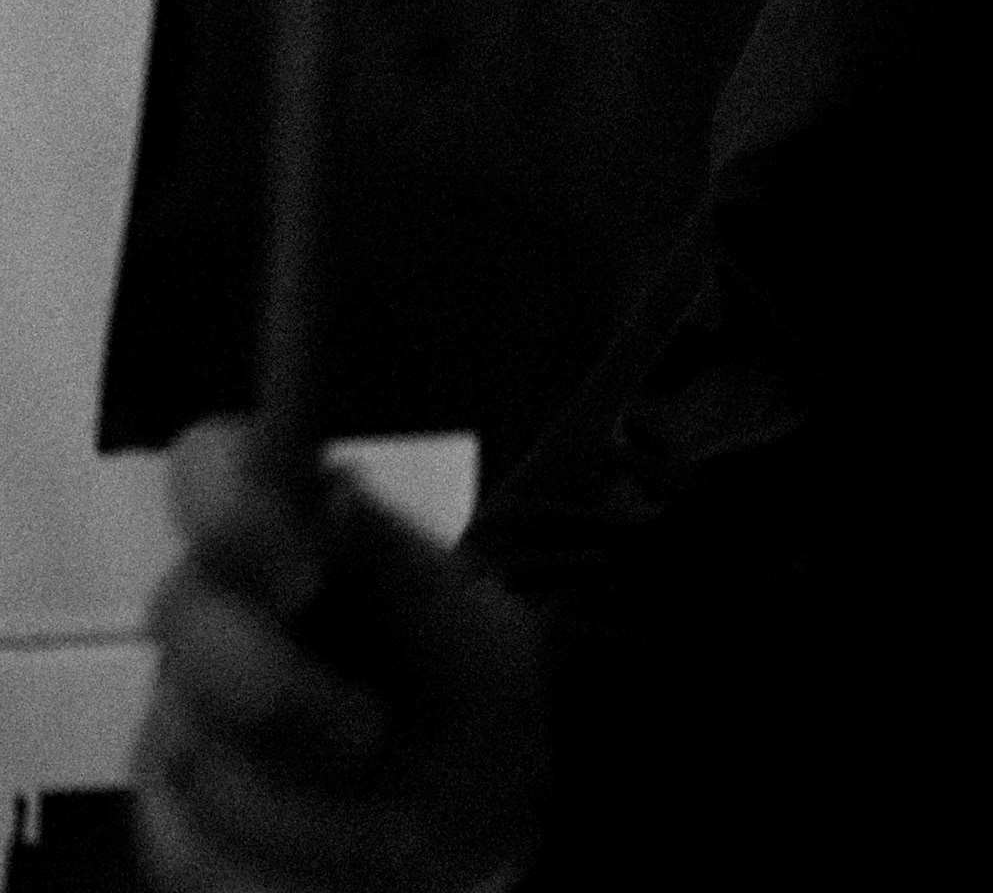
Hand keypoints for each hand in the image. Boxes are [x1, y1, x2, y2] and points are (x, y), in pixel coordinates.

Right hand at [131, 418, 549, 892]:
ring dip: (307, 798)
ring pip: (190, 748)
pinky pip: (196, 846)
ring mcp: (180, 718)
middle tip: (366, 734)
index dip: (230, 505)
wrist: (492, 816)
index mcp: (287, 537)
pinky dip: (296, 860)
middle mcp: (214, 617)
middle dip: (274, 687)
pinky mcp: (171, 820)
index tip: (302, 573)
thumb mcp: (477, 635)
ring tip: (397, 812)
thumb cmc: (478, 699)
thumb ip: (400, 572)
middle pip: (180, 616)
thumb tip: (331, 497)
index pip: (210, 467)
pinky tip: (357, 852)